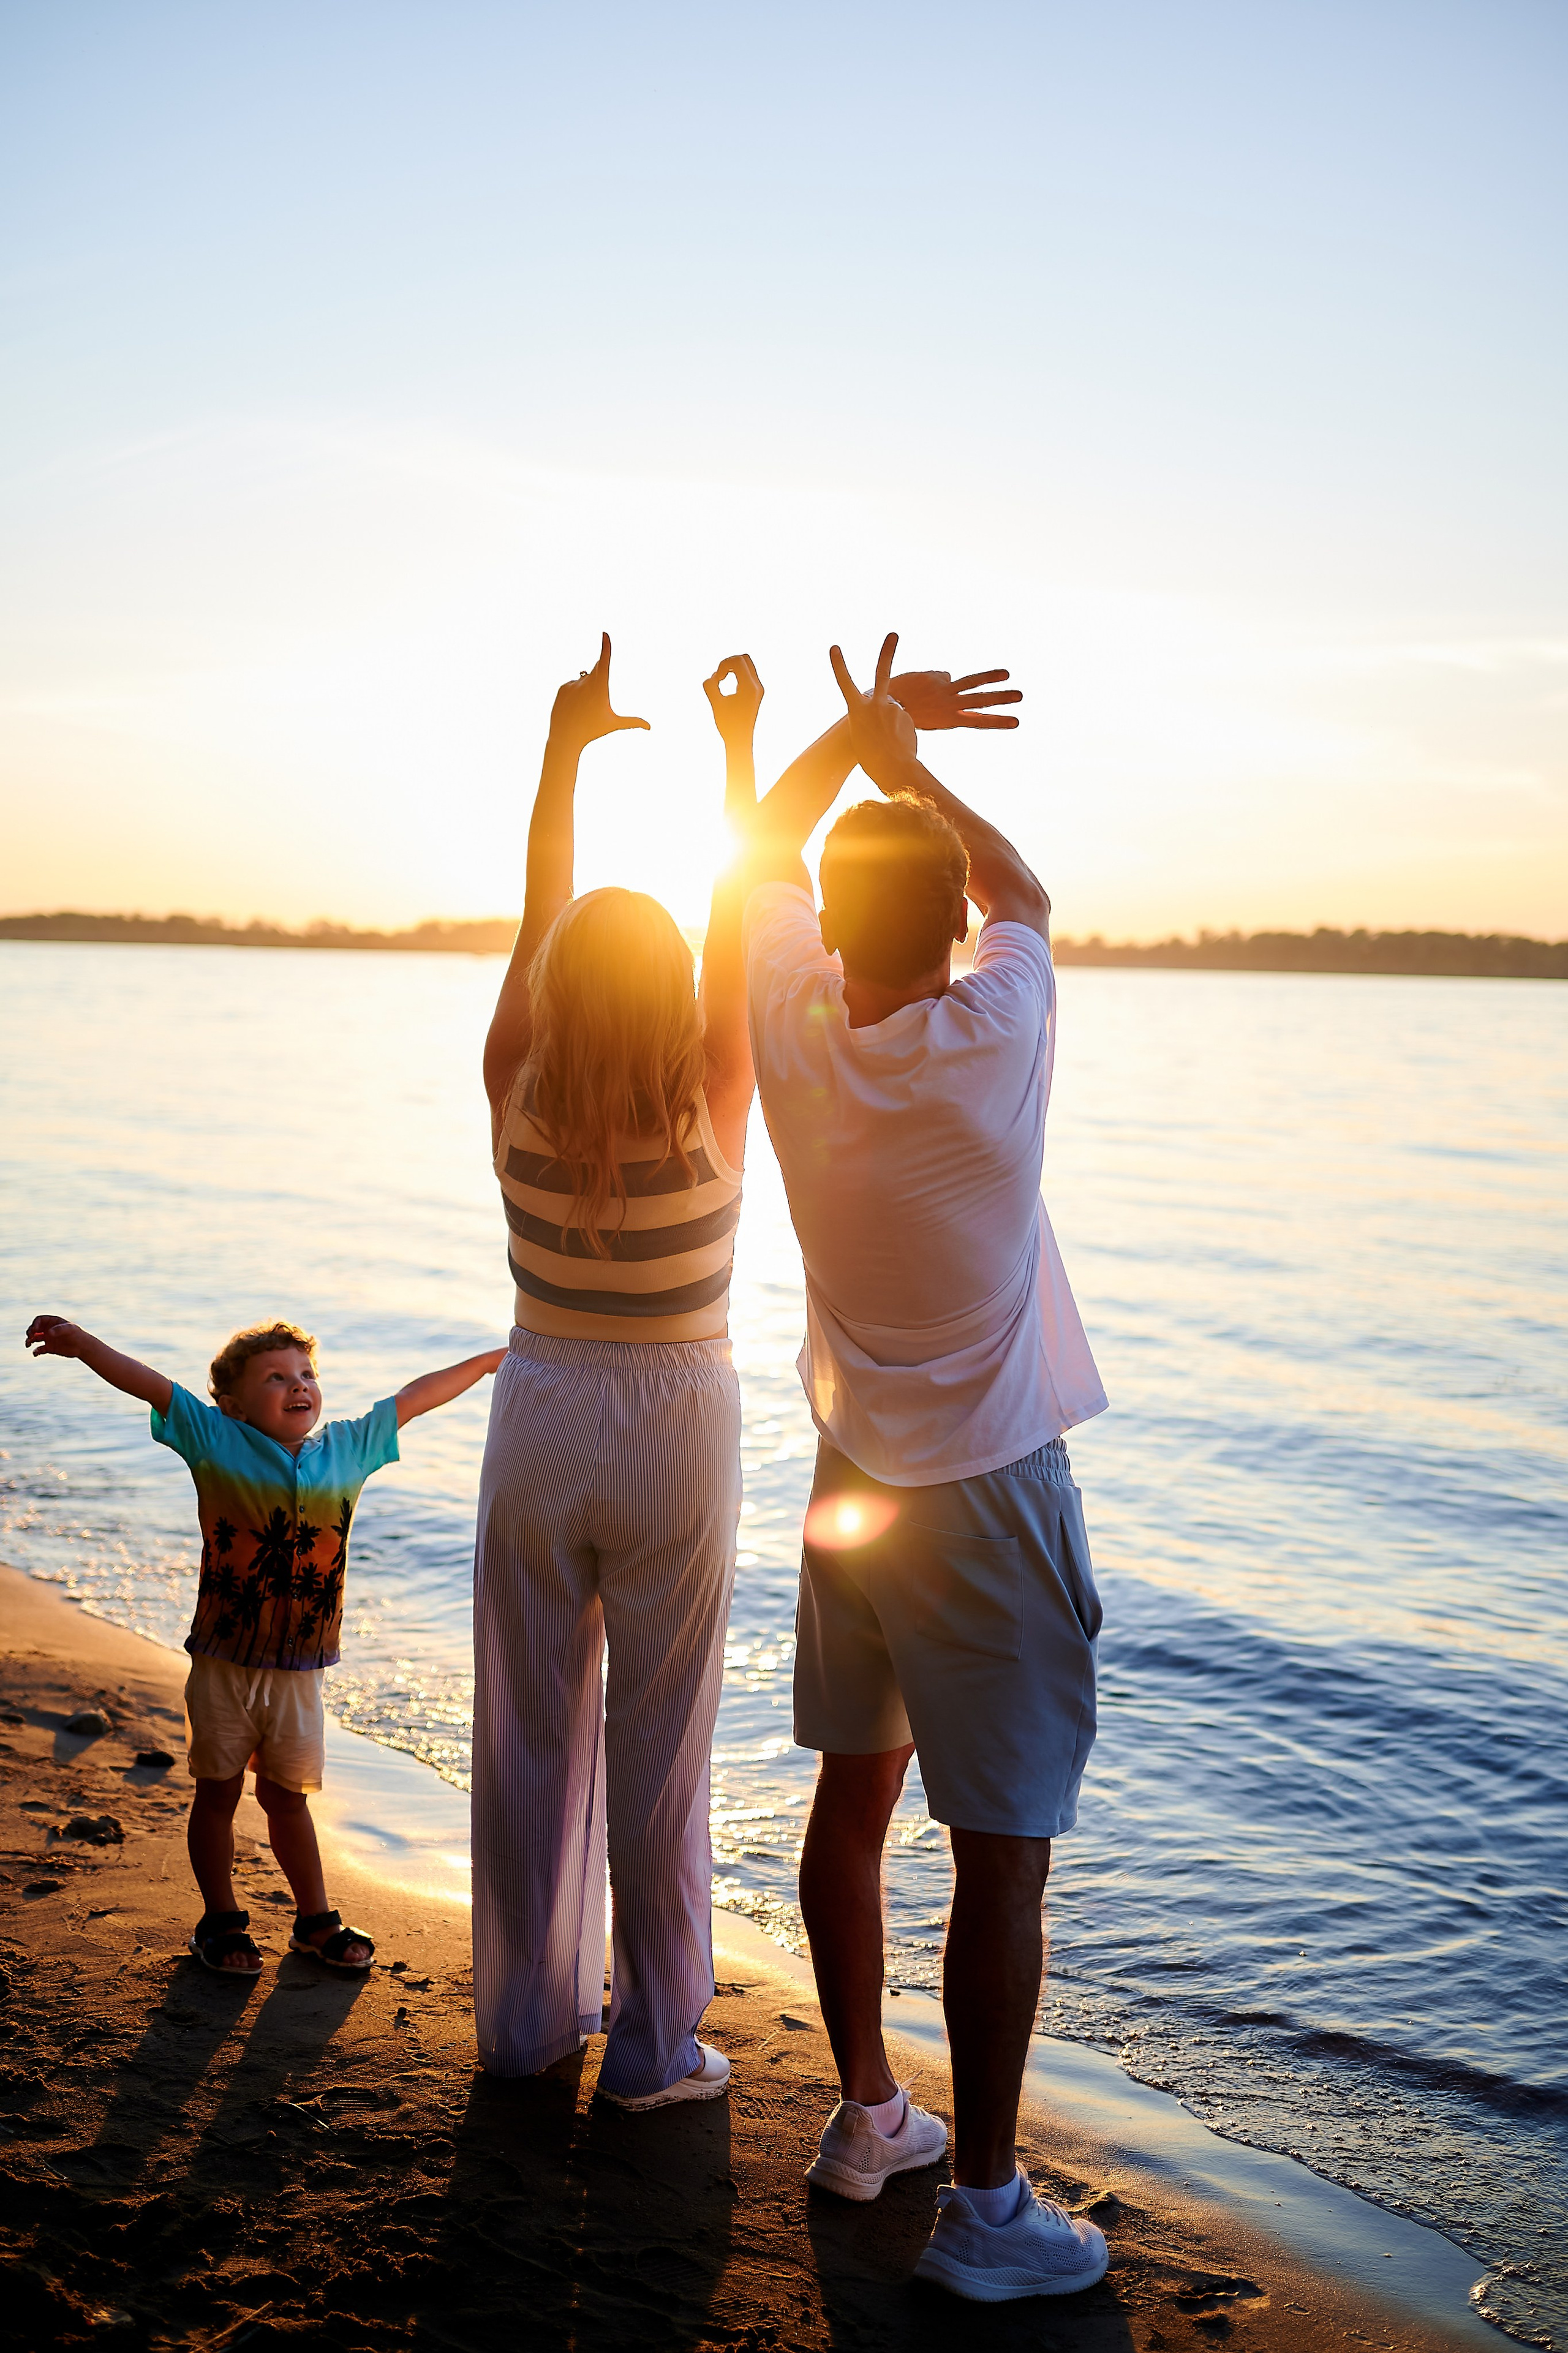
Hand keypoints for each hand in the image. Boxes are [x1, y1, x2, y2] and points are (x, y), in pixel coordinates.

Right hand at [26, 1315, 86, 1358]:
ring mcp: (48, 1339)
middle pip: (34, 1329)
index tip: (34, 1330)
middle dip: (30, 1332)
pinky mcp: (50, 1348)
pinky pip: (39, 1350)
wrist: (83, 1347)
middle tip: (30, 1336)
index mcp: (53, 1322)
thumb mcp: (70, 1329)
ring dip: (29, 1341)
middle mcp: (49, 1330)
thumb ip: (59, 1330)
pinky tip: (36, 1353)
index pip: (39, 1320)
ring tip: (28, 1344)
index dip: (34, 1324)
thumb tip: (48, 1333)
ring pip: (34, 1339)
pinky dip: (36, 1352)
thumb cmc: (77, 1335)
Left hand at [548, 634, 649, 752]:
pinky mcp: (562, 688)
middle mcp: (586, 681)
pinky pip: (572, 686)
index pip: (604, 661)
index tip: (604, 634)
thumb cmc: (592, 731)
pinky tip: (573, 708)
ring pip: (584, 682)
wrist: (565, 738)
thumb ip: (632, 722)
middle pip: (596, 671)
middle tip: (595, 700)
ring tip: (582, 710)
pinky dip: (575, 694)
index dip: (605, 646)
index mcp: (600, 687)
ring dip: (586, 691)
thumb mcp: (613, 724)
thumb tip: (650, 727)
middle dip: (599, 679)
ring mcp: (573, 684)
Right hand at [702, 654, 763, 748]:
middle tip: (719, 677)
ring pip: (747, 665)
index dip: (723, 664)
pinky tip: (727, 685)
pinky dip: (736, 673)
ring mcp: (758, 689)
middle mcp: (757, 686)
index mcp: (750, 687)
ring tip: (721, 679)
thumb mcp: (716, 704)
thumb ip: (710, 687)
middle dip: (728, 662)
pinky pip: (747, 674)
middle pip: (744, 658)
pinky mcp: (756, 693)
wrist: (740, 741)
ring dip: (732, 667)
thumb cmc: (728, 725)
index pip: (738, 661)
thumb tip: (713, 676)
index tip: (718, 680)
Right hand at [828, 632, 918, 790]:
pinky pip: (903, 723)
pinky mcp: (908, 717)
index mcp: (857, 710)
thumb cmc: (871, 758)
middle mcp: (876, 704)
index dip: (839, 665)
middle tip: (893, 634)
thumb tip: (891, 708)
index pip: (845, 683)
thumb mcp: (863, 735)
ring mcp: (894, 709)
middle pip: (882, 672)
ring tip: (889, 742)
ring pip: (894, 710)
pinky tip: (898, 745)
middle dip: (887, 652)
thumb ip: (873, 717)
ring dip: (892, 724)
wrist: (891, 768)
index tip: (835, 647)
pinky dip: (901, 733)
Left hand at [890, 667, 1020, 731]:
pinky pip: (942, 676)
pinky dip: (933, 681)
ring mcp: (944, 691)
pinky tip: (919, 688)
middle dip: (1001, 698)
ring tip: (1007, 674)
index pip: (979, 721)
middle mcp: (950, 706)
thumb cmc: (907, 713)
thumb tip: (949, 675)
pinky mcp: (936, 678)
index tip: (1015, 722)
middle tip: (1020, 696)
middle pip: (981, 700)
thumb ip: (944, 693)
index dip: (998, 721)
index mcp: (950, 720)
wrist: (884, 705)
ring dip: (990, 677)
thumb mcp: (929, 712)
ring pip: (972, 682)